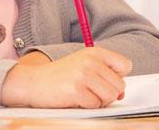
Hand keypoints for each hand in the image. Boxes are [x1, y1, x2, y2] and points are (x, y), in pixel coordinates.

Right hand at [1, 47, 131, 107]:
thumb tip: (121, 93)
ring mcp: (84, 75)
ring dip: (99, 101)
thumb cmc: (60, 76)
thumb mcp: (84, 65)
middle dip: (109, 94)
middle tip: (93, 93)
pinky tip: (76, 99)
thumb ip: (104, 74)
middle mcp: (91, 61)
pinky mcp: (76, 90)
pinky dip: (88, 106)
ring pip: (110, 96)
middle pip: (120, 85)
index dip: (118, 77)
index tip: (106, 81)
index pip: (126, 65)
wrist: (33, 82)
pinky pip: (95, 105)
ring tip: (85, 96)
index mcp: (95, 52)